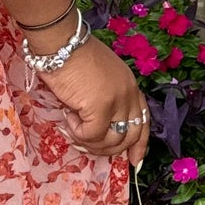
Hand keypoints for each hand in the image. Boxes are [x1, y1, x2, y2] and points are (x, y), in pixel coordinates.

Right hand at [28, 31, 151, 166]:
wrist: (60, 43)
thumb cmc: (72, 56)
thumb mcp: (99, 78)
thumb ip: (106, 100)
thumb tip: (99, 129)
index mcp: (131, 86)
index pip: (144, 121)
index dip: (140, 144)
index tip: (135, 162)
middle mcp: (129, 94)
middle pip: (130, 136)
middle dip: (110, 150)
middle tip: (87, 146)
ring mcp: (117, 101)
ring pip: (112, 141)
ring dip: (89, 141)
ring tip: (73, 128)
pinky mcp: (101, 107)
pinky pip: (92, 135)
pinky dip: (77, 133)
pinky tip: (68, 118)